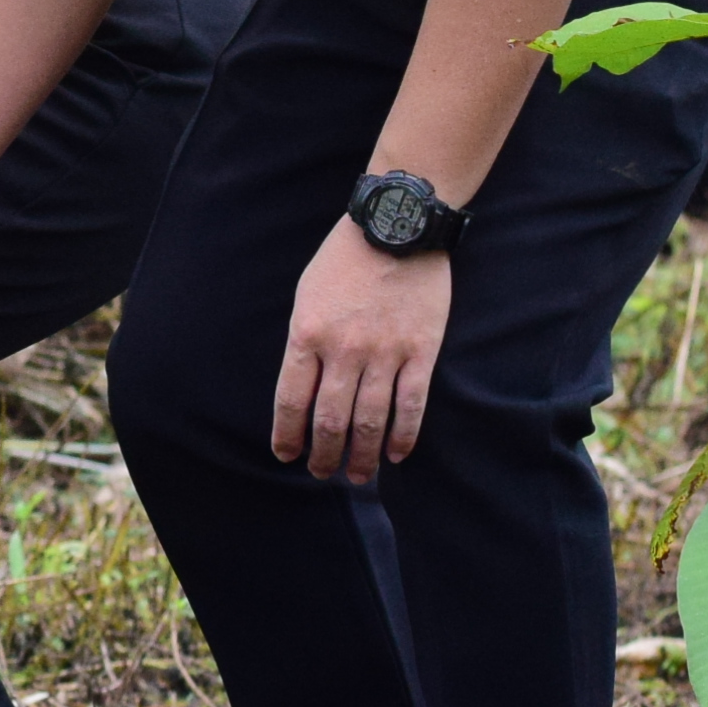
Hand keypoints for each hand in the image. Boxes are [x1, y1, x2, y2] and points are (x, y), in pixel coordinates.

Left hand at [272, 219, 452, 483]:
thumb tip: (303, 387)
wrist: (396, 229)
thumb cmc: (343, 261)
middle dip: (324, 454)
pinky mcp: (421, 351)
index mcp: (306, 335)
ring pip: (370, 420)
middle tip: (322, 473)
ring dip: (362, 455)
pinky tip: (395, 454)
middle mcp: (343, 350)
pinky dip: (403, 435)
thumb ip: (304, 342)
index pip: (291, 400)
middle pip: (330, 419)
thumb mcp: (306, 297)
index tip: (286, 455)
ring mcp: (384, 353)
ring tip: (357, 476)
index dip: (287, 435)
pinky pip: (411, 404)